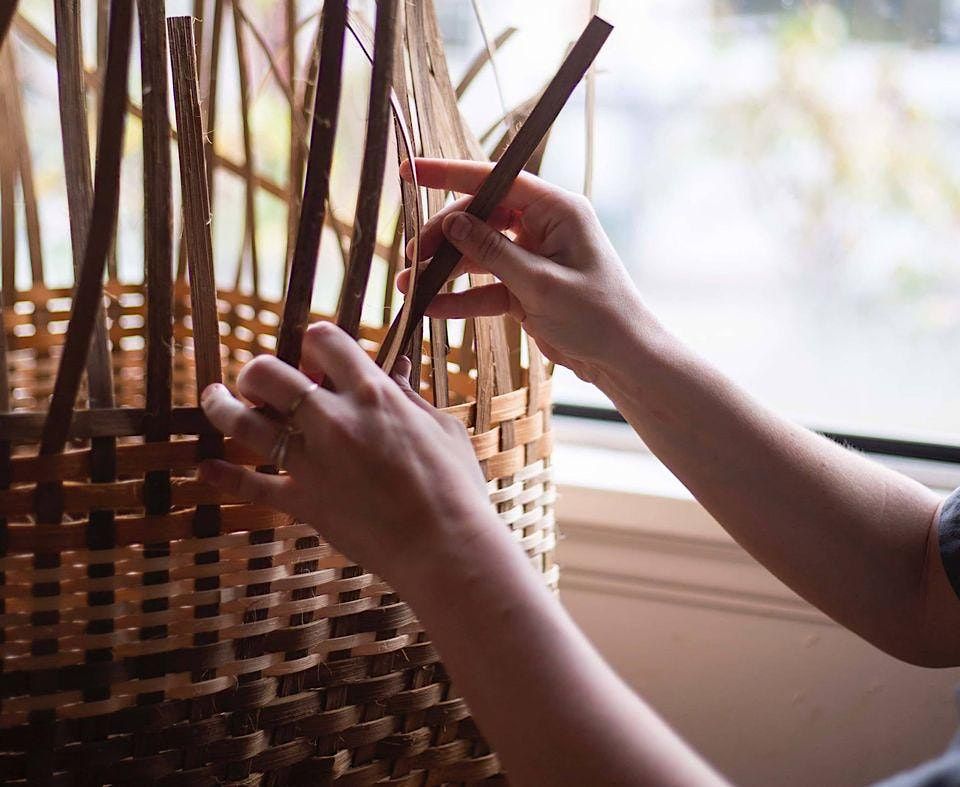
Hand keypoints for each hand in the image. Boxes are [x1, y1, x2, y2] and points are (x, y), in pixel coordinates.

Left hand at [198, 321, 499, 590]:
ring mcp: (312, 462)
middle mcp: (334, 420)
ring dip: (223, 405)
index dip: (315, 341)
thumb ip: (411, 395)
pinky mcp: (303, 502)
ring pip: (244, 422)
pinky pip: (250, 486)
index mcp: (373, 394)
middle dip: (260, 370)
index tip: (316, 355)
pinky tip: (206, 469)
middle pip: (269, 373)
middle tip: (263, 381)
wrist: (446, 548)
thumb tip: (396, 369)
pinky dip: (223, 477)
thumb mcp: (443, 428)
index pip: (324, 340)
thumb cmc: (456, 487)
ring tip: (216, 398)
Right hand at [397, 158, 651, 382]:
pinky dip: (461, 297)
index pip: (497, 180)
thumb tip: (452, 222)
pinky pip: (485, 286)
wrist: (621, 359)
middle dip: (443, 237)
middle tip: (411, 256)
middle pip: (481, 218)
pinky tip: (431, 308)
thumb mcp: (541, 283)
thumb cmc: (597, 316)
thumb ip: (493, 252)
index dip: (450, 174)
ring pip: (478, 253)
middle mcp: (543, 227)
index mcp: (557, 210)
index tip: (411, 172)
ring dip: (445, 270)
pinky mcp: (525, 288)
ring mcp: (533, 257)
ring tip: (409, 285)